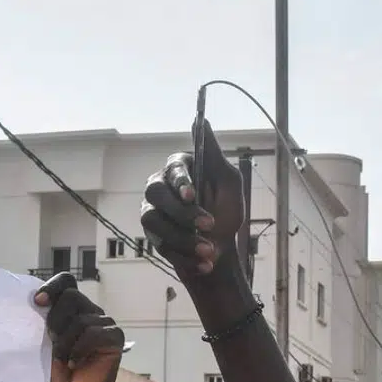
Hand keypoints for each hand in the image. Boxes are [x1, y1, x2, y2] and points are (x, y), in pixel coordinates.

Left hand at [34, 274, 124, 381]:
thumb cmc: (55, 371)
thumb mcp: (43, 342)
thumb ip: (43, 321)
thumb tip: (36, 303)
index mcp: (70, 308)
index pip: (66, 281)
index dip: (52, 286)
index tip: (38, 302)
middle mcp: (89, 310)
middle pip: (71, 296)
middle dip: (56, 320)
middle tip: (51, 342)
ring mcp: (104, 323)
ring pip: (81, 320)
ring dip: (65, 343)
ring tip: (63, 359)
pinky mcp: (115, 338)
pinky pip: (95, 334)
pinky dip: (80, 349)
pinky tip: (74, 363)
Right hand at [140, 119, 242, 278]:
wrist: (220, 254)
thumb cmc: (226, 213)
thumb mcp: (229, 182)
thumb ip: (214, 154)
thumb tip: (201, 119)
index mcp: (181, 169)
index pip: (173, 167)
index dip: (181, 181)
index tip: (193, 196)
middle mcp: (161, 187)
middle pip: (156, 193)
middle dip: (183, 213)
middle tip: (209, 226)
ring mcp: (153, 212)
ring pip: (154, 221)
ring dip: (184, 238)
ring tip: (210, 251)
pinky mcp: (151, 236)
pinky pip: (159, 244)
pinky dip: (184, 256)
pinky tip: (204, 263)